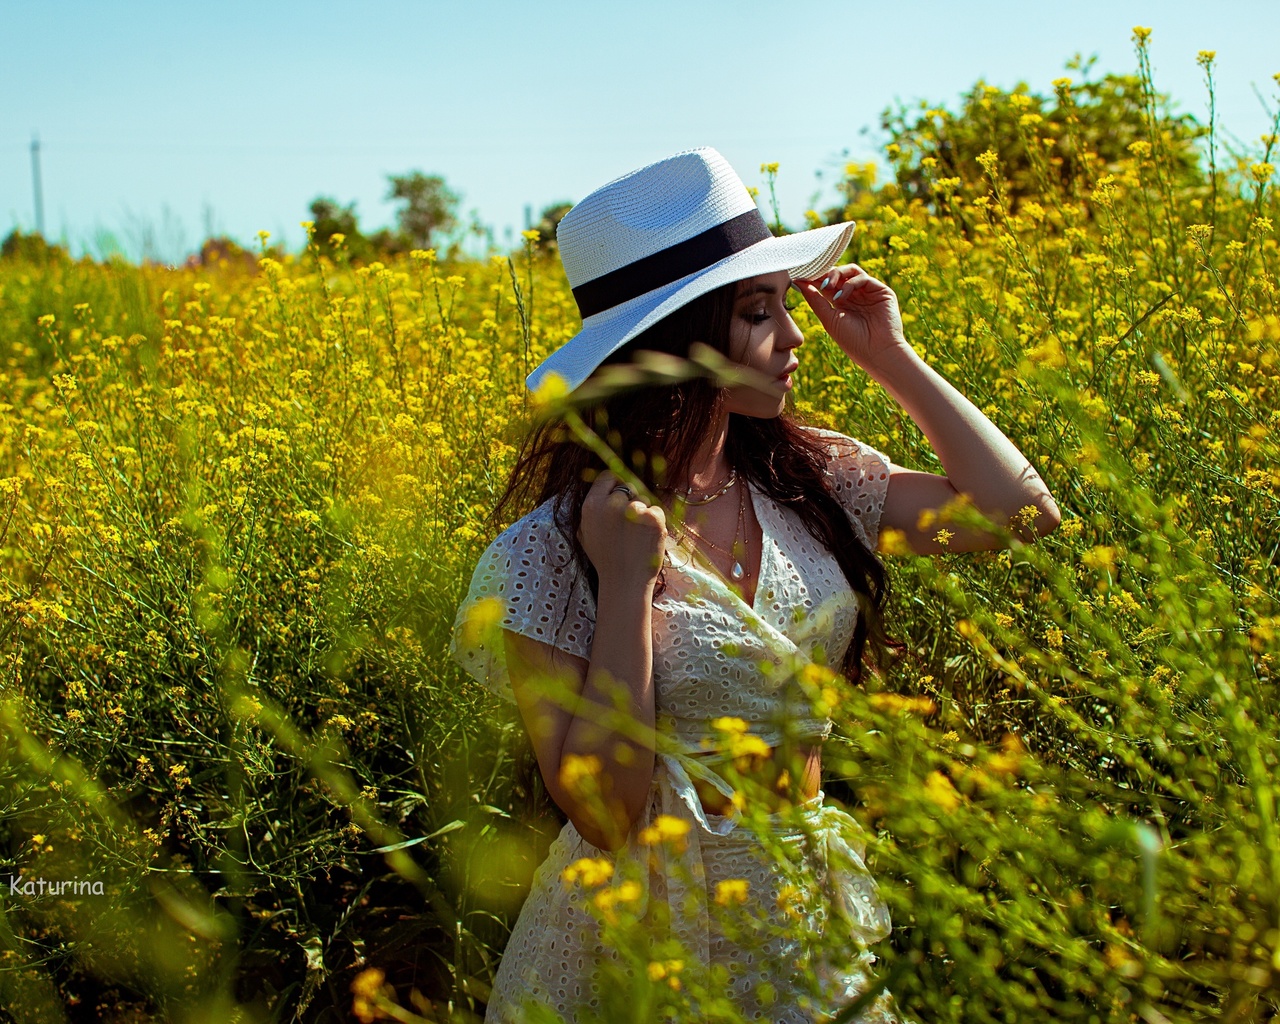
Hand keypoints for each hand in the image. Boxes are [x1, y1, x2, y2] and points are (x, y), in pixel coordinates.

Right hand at [576, 471, 667, 587]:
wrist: (624, 582)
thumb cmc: (605, 558)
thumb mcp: (585, 532)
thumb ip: (592, 508)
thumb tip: (602, 486)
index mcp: (591, 505)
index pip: (608, 476)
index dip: (615, 484)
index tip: (621, 495)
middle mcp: (611, 504)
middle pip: (628, 486)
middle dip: (631, 501)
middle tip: (629, 525)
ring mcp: (633, 510)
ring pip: (644, 499)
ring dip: (643, 513)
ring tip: (635, 537)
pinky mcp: (653, 518)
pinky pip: (657, 510)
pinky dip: (655, 523)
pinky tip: (646, 539)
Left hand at [794, 264, 910, 374]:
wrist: (877, 352)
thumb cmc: (853, 341)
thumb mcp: (829, 319)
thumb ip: (815, 299)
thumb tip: (798, 282)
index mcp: (841, 303)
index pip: (826, 284)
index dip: (814, 278)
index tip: (800, 276)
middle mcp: (855, 295)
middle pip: (838, 274)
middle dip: (824, 274)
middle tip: (813, 279)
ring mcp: (868, 292)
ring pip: (850, 271)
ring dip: (836, 274)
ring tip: (827, 287)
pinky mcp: (881, 291)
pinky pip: (863, 277)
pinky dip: (849, 283)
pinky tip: (842, 296)